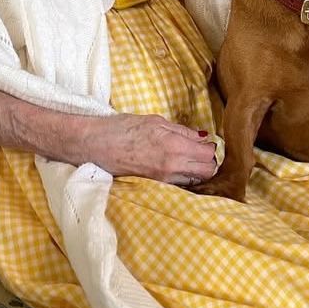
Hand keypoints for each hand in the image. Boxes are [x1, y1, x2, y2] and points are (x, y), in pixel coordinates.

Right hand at [82, 113, 218, 184]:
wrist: (97, 145)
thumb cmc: (124, 128)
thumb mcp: (156, 121)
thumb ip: (182, 131)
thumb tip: (203, 137)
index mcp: (174, 146)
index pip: (208, 155)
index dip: (211, 147)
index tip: (206, 142)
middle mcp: (172, 166)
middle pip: (208, 171)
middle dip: (209, 161)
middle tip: (201, 151)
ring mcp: (164, 179)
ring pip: (196, 180)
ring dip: (198, 170)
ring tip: (190, 158)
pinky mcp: (156, 186)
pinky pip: (181, 184)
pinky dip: (186, 177)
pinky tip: (178, 166)